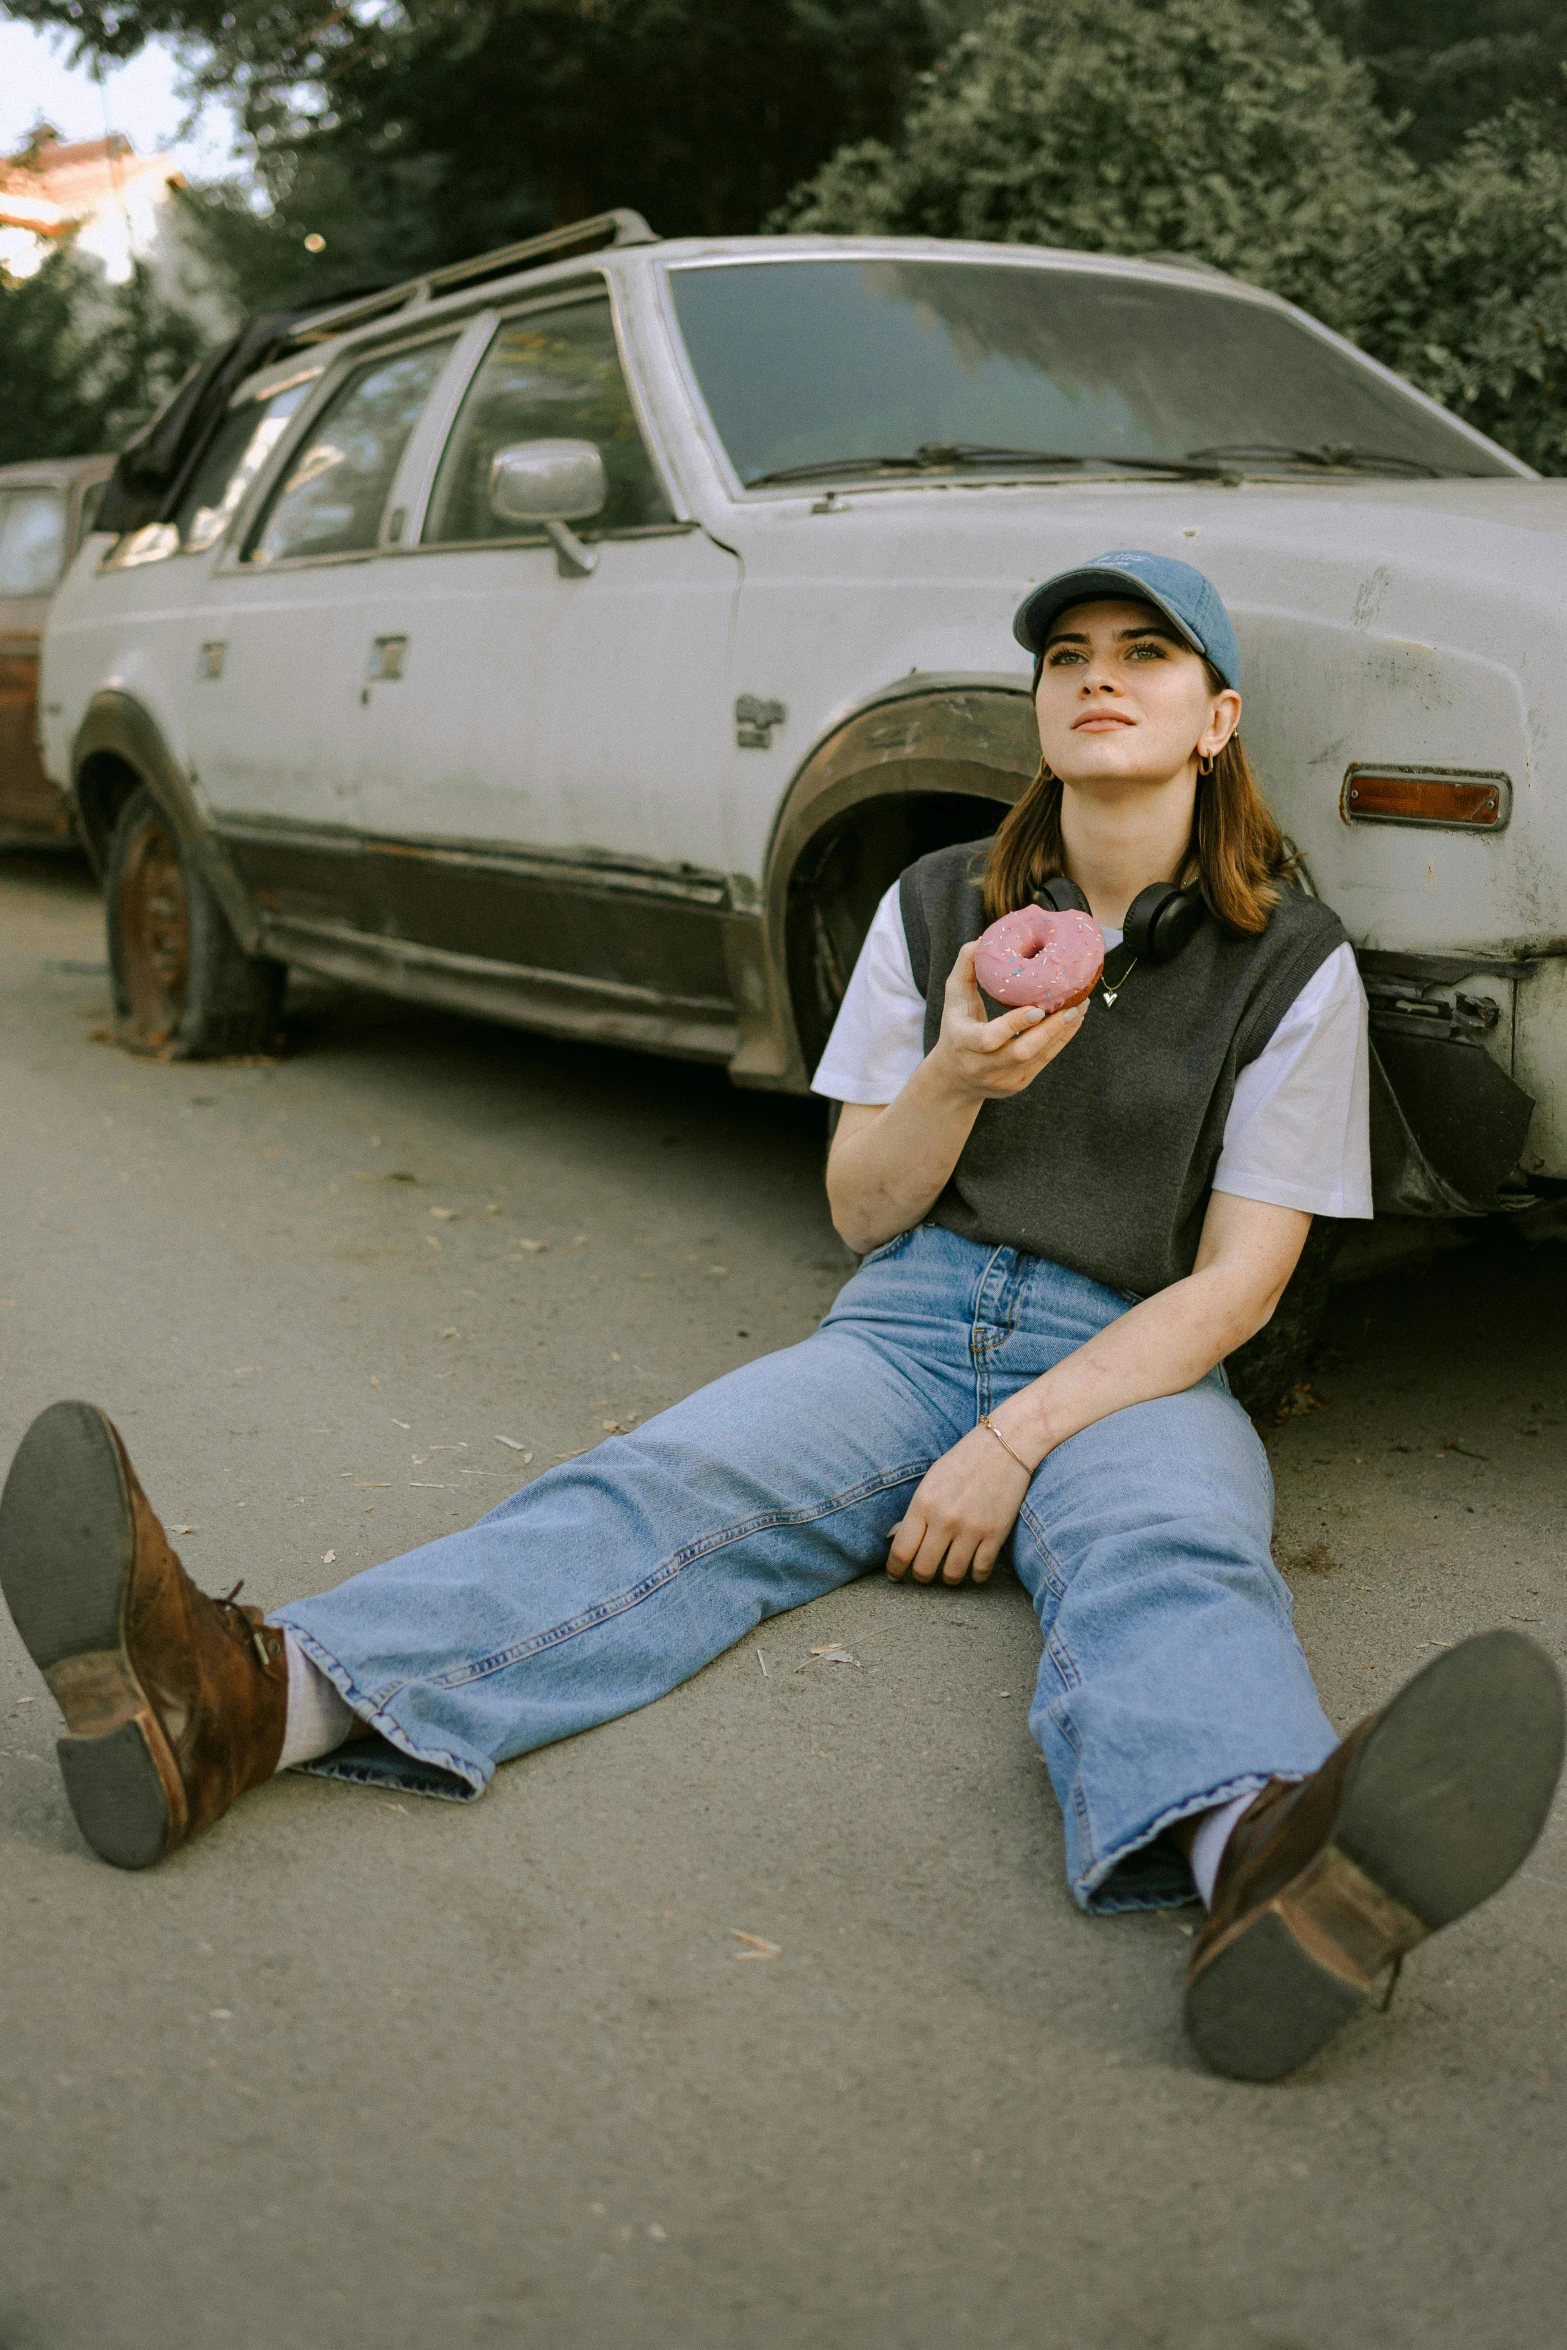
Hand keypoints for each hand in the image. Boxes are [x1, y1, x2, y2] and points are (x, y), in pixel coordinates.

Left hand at [886, 1423, 1033, 1585]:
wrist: (1005, 1445)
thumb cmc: (963, 1461)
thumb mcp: (930, 1481)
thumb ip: (914, 1512)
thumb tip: (893, 1539)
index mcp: (923, 1504)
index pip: (901, 1551)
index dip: (895, 1570)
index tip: (896, 1575)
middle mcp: (944, 1519)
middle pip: (924, 1569)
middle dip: (921, 1577)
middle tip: (923, 1575)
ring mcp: (971, 1528)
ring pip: (952, 1575)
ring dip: (948, 1579)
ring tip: (949, 1573)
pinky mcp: (996, 1534)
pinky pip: (981, 1570)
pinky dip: (976, 1576)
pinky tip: (974, 1571)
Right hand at [930, 942, 1086, 1102]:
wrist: (954, 1079)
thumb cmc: (955, 1028)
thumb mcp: (954, 999)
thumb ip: (966, 969)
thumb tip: (982, 940)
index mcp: (964, 1043)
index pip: (989, 1039)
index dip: (1014, 1025)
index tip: (1037, 1008)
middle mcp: (983, 1066)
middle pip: (1021, 1051)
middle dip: (1050, 1029)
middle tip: (1072, 1006)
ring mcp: (1003, 1079)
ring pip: (1038, 1057)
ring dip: (1062, 1032)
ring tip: (1080, 1008)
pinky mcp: (1019, 1083)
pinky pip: (1045, 1061)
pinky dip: (1061, 1040)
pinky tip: (1074, 1021)